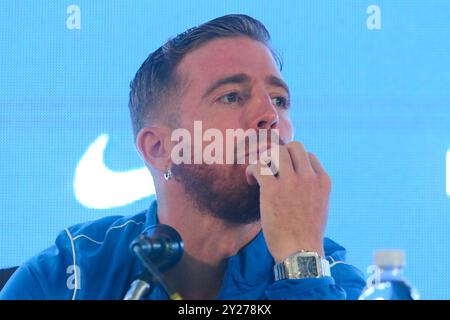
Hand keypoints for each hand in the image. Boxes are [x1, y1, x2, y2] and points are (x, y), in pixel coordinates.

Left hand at [245, 141, 330, 262]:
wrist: (300, 252)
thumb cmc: (307, 233)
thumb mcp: (320, 205)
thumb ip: (312, 188)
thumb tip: (297, 176)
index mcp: (323, 180)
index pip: (308, 155)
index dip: (294, 160)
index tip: (285, 171)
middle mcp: (308, 177)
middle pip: (293, 147)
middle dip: (280, 154)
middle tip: (272, 168)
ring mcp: (291, 182)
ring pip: (276, 152)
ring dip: (266, 160)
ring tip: (261, 174)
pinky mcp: (272, 189)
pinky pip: (259, 166)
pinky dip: (252, 170)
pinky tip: (251, 182)